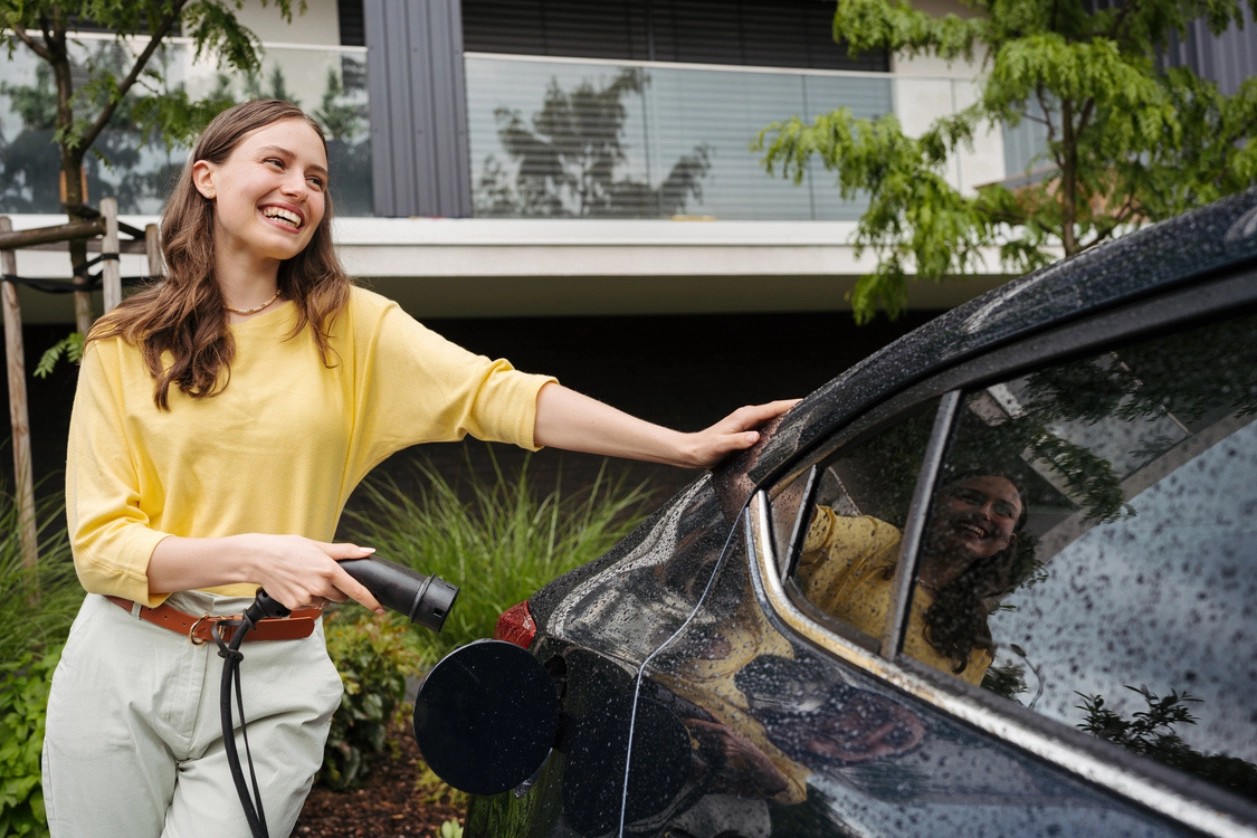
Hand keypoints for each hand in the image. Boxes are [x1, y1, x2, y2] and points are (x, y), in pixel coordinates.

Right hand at [241, 535, 384, 613]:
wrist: (259, 558)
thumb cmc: (288, 548)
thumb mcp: (319, 546)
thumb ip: (346, 552)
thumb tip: (368, 552)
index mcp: (329, 570)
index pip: (356, 590)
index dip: (370, 601)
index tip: (380, 609)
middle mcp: (319, 585)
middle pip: (341, 597)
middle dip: (338, 590)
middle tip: (323, 576)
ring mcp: (307, 597)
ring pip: (325, 602)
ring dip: (322, 594)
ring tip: (306, 578)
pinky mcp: (295, 605)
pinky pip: (309, 606)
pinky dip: (307, 598)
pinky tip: (297, 585)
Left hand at [682, 399, 798, 468]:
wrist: (691, 452)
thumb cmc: (705, 449)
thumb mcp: (721, 446)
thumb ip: (738, 441)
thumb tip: (755, 436)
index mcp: (744, 417)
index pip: (773, 408)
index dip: (790, 404)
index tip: (806, 401)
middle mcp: (746, 416)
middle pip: (775, 409)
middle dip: (793, 406)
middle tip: (813, 407)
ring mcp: (746, 422)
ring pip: (771, 416)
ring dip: (786, 414)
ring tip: (804, 415)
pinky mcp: (744, 430)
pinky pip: (766, 423)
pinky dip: (777, 422)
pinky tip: (784, 429)